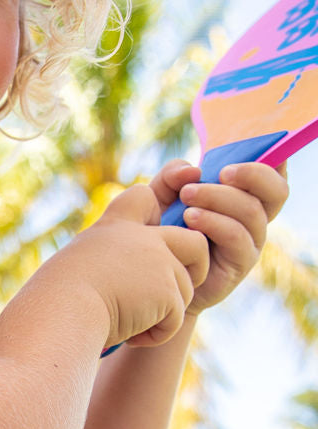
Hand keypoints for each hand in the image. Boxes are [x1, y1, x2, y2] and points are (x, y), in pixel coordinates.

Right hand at [61, 183, 209, 348]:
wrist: (61, 309)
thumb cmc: (56, 297)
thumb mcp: (78, 268)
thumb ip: (105, 264)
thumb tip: (122, 286)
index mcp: (115, 227)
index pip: (144, 198)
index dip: (155, 214)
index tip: (148, 234)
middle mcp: (144, 239)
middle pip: (194, 243)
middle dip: (196, 268)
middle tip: (171, 293)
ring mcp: (160, 262)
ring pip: (185, 290)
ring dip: (163, 314)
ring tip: (131, 324)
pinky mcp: (167, 291)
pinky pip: (176, 319)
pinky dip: (157, 334)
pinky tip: (132, 337)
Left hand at [150, 158, 288, 313]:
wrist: (152, 278)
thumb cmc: (161, 233)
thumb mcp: (161, 198)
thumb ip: (172, 176)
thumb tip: (193, 169)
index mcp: (245, 198)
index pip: (274, 176)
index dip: (272, 161)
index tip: (249, 150)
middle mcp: (255, 219)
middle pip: (276, 190)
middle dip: (250, 174)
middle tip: (219, 171)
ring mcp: (250, 243)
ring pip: (251, 211)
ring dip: (219, 197)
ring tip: (187, 197)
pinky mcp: (239, 264)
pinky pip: (236, 237)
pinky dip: (213, 222)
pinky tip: (188, 219)